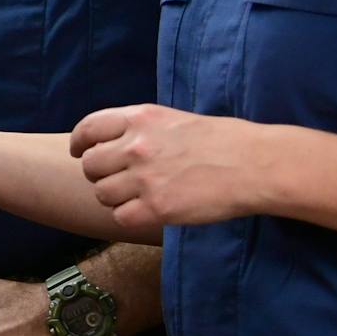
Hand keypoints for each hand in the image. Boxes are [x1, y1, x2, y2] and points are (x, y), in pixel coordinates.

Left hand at [71, 104, 263, 229]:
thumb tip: (115, 143)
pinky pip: (121, 217)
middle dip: (100, 174)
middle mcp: (136, 145)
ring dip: (115, 198)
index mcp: (140, 118)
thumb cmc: (224, 140)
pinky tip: (149, 212)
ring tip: (139, 196)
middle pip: (90, 165)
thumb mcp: (174, 119)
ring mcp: (145, 177)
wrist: (256, 164)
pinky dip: (130, 217)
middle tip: (120, 180)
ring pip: (102, 193)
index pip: (88, 129)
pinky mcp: (157, 208)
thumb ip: (141, 129)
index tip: (80, 153)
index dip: (80, 144)